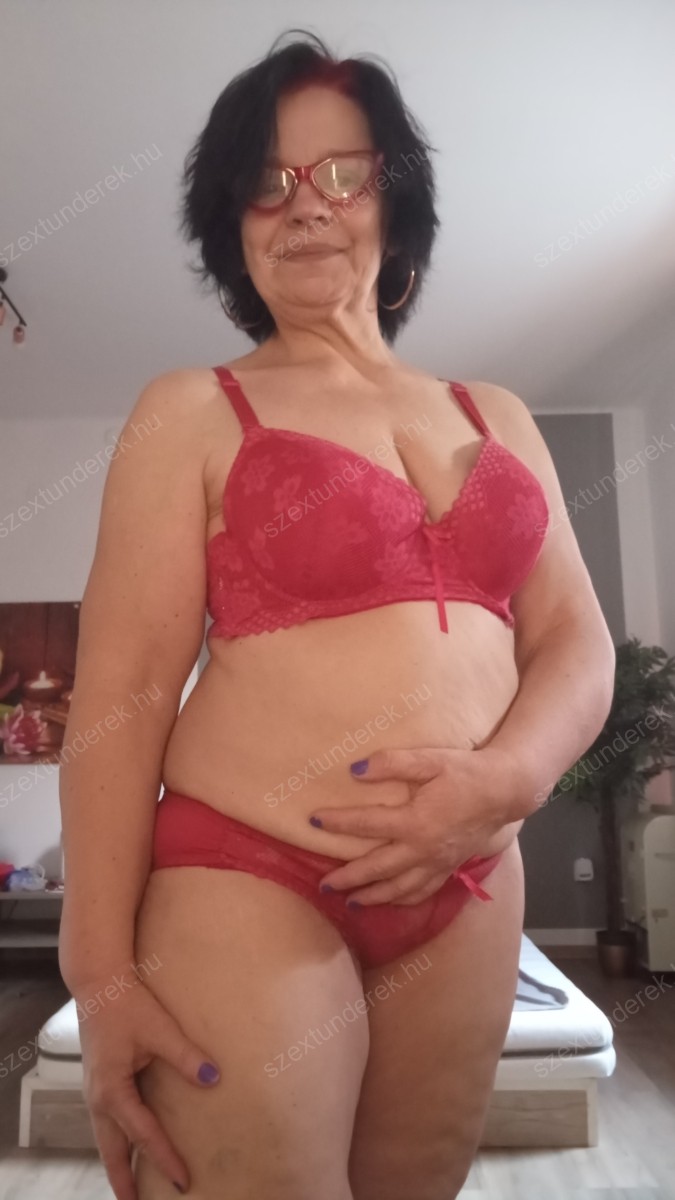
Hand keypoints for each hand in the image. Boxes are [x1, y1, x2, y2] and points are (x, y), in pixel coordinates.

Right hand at [75, 965, 220, 1198]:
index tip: (183, 1181)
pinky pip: (106, 1123)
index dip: (164, 1159)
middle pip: (112, 1151)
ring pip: (105, 1139)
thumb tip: (213, 1079)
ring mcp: (94, 1092)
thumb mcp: (159, 1030)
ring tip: (130, 1189)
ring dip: (117, 1164)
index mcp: (113, 1090)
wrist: (98, 983)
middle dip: (124, 1180)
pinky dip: (115, 1142)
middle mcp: (99, 1098)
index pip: (144, 1135)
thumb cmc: (127, 1004)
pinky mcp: (98, 1082)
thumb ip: (186, 1056)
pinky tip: (126, 1146)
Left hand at [309, 745, 520, 906]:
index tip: (313, 820)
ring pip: (398, 888)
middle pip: (377, 868)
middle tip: (323, 885)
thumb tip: (356, 770)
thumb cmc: (465, 771)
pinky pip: (423, 891)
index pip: (366, 824)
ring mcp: (436, 863)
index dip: (337, 823)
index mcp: (415, 821)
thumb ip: (393, 763)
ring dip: (372, 896)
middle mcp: (422, 849)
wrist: (505, 790)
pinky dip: (403, 900)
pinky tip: (391, 901)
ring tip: (350, 902)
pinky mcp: (449, 868)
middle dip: (348, 877)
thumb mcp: (430, 759)